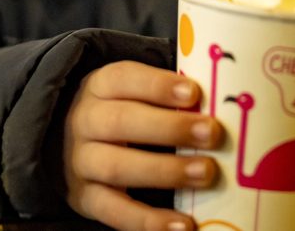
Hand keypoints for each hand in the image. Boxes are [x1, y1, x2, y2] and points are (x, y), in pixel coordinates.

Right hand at [63, 60, 222, 230]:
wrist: (73, 141)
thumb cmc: (125, 106)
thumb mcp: (136, 89)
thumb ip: (168, 92)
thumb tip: (221, 96)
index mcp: (101, 85)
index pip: (125, 79)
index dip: (159, 86)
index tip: (194, 93)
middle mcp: (85, 121)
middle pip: (122, 122)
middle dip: (171, 128)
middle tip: (212, 133)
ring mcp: (81, 162)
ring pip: (117, 167)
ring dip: (166, 172)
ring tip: (206, 172)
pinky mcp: (84, 199)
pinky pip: (114, 213)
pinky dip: (149, 221)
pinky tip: (183, 224)